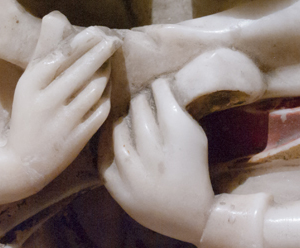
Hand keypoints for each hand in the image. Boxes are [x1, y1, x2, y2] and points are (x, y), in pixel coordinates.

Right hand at [7, 16, 118, 190]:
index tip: (99, 31)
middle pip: (83, 68)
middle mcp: (47, 100)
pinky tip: (107, 87)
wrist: (21, 165)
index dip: (84, 40)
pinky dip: (106, 96)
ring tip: (110, 62)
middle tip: (114, 41)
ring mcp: (63, 121)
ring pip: (95, 88)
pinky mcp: (77, 138)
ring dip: (106, 73)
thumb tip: (56, 15)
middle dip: (102, 51)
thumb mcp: (29, 82)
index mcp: (31, 83)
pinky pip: (100, 109)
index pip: (63, 53)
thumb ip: (44, 49)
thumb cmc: (28, 115)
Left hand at [101, 79, 214, 244]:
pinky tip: (114, 138)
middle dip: (140, 101)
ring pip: (119, 131)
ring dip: (122, 120)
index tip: (157, 84)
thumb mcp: (194, 136)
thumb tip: (155, 85)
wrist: (189, 213)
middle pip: (140, 111)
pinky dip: (108, 144)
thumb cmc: (193, 168)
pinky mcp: (121, 191)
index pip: (161, 96)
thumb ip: (177, 111)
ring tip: (127, 118)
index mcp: (180, 138)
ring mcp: (136, 176)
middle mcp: (157, 156)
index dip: (158, 86)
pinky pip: (105, 157)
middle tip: (140, 99)